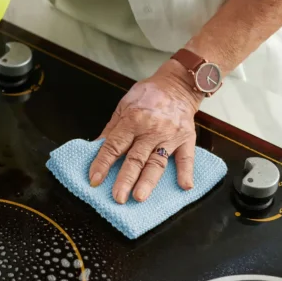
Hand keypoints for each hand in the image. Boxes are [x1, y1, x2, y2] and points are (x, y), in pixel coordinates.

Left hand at [88, 59, 202, 202]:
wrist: (178, 84)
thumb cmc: (149, 95)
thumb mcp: (124, 106)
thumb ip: (112, 129)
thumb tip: (95, 148)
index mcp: (132, 120)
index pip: (114, 145)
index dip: (103, 163)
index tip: (94, 179)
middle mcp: (151, 130)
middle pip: (135, 157)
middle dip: (125, 179)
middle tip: (117, 197)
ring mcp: (170, 135)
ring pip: (157, 161)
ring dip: (149, 181)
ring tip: (140, 197)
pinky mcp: (186, 138)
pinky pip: (187, 157)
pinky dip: (186, 171)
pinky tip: (184, 186)